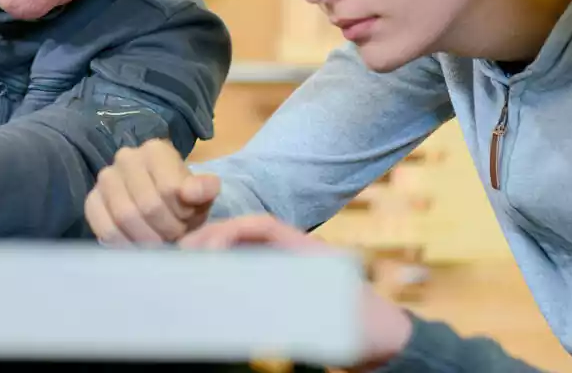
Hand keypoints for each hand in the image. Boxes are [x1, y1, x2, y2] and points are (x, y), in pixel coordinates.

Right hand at [85, 138, 220, 244]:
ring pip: (125, 216)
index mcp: (155, 150)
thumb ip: (204, 189)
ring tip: (159, 242)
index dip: (182, 214)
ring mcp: (106, 178)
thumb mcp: (201, 194)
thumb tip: (193, 192)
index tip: (187, 221)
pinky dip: (124, 244)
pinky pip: (105, 228)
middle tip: (174, 237)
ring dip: (147, 239)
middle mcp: (126, 158)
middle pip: (148, 205)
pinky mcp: (91, 201)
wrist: (160, 207)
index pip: (169, 189)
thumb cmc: (182, 200)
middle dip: (166, 229)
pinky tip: (137, 247)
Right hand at [180, 215, 414, 368]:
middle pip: (245, 236)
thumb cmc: (367, 326)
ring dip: (215, 256)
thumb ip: (301, 311)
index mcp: (306, 249)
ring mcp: (288, 271)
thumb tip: (256, 309)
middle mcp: (294, 254)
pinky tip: (207, 286)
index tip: (206, 248)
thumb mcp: (334, 317)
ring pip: (243, 253)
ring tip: (186, 269)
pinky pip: (248, 273)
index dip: (229, 230)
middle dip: (212, 240)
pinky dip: (226, 274)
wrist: (390, 345)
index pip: (261, 225)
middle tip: (182, 257)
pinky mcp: (284, 290)